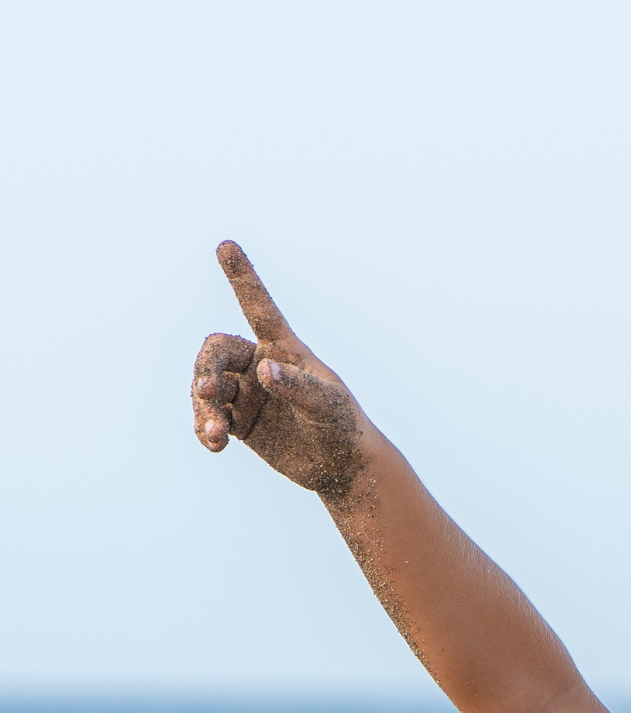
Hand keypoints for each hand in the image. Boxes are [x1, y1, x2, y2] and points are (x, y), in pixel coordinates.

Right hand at [192, 242, 367, 497]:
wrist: (343, 467)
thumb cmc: (343, 426)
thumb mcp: (327, 405)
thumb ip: (297, 387)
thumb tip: (264, 371)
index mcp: (283, 349)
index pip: (259, 308)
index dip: (243, 278)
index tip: (225, 245)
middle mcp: (259, 364)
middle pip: (217, 352)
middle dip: (206, 370)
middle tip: (207, 394)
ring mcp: (247, 392)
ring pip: (208, 388)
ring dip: (205, 408)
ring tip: (215, 434)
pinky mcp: (240, 421)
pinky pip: (210, 418)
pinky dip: (206, 428)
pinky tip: (215, 444)